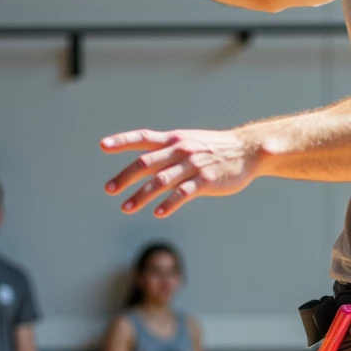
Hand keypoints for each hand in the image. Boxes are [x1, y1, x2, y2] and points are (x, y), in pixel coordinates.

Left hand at [101, 127, 259, 217]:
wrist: (248, 150)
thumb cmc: (214, 148)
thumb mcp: (189, 143)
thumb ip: (166, 153)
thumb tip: (141, 164)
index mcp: (174, 140)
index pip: (143, 137)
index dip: (122, 141)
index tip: (102, 146)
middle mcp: (180, 150)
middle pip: (146, 163)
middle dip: (125, 177)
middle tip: (109, 189)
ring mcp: (193, 166)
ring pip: (160, 181)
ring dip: (141, 195)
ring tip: (126, 207)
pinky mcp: (206, 181)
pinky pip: (183, 193)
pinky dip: (169, 204)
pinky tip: (158, 213)